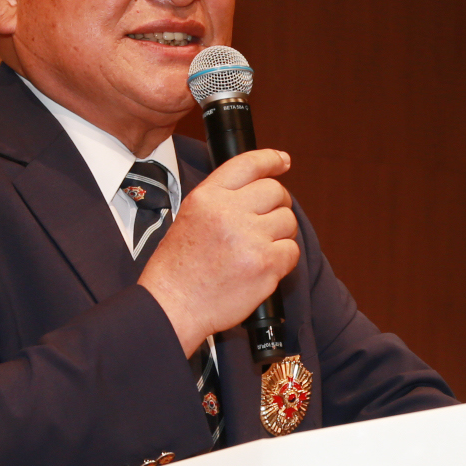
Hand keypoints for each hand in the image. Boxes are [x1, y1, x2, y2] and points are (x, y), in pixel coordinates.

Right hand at [138, 149, 300, 356]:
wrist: (173, 305)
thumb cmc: (178, 268)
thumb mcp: (189, 217)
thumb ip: (221, 200)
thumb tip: (258, 190)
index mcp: (207, 197)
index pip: (248, 164)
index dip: (271, 160)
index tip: (283, 161)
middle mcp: (229, 212)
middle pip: (276, 192)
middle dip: (279, 205)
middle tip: (269, 221)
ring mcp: (250, 238)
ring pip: (288, 221)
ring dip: (281, 234)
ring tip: (260, 249)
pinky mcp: (266, 264)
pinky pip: (292, 251)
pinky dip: (283, 259)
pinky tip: (263, 267)